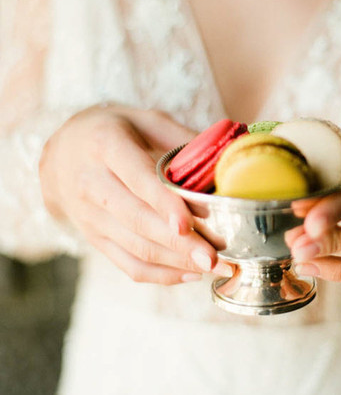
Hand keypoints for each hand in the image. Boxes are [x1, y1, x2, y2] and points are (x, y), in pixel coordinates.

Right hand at [40, 105, 231, 284]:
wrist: (61, 153)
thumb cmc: (113, 132)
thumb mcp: (143, 119)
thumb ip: (181, 136)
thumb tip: (225, 156)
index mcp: (105, 145)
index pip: (136, 178)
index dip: (163, 203)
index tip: (189, 224)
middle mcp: (91, 183)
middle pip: (138, 220)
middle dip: (180, 243)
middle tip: (216, 257)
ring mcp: (89, 216)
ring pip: (136, 247)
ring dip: (178, 262)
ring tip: (215, 266)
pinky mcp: (94, 238)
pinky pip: (127, 264)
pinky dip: (160, 274)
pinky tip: (190, 274)